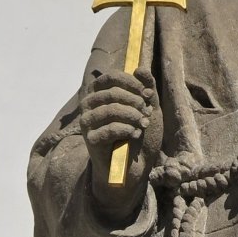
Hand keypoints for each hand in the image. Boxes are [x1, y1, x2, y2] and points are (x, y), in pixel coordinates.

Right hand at [79, 67, 163, 220]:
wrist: (135, 167)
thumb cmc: (140, 135)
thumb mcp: (149, 109)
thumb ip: (147, 89)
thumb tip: (140, 69)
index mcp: (102, 94)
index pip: (110, 77)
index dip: (130, 82)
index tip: (146, 93)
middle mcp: (90, 106)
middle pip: (111, 93)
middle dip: (134, 101)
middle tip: (146, 112)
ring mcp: (88, 123)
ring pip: (110, 109)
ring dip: (132, 116)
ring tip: (142, 124)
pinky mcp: (90, 140)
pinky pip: (109, 128)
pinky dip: (126, 130)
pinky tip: (134, 134)